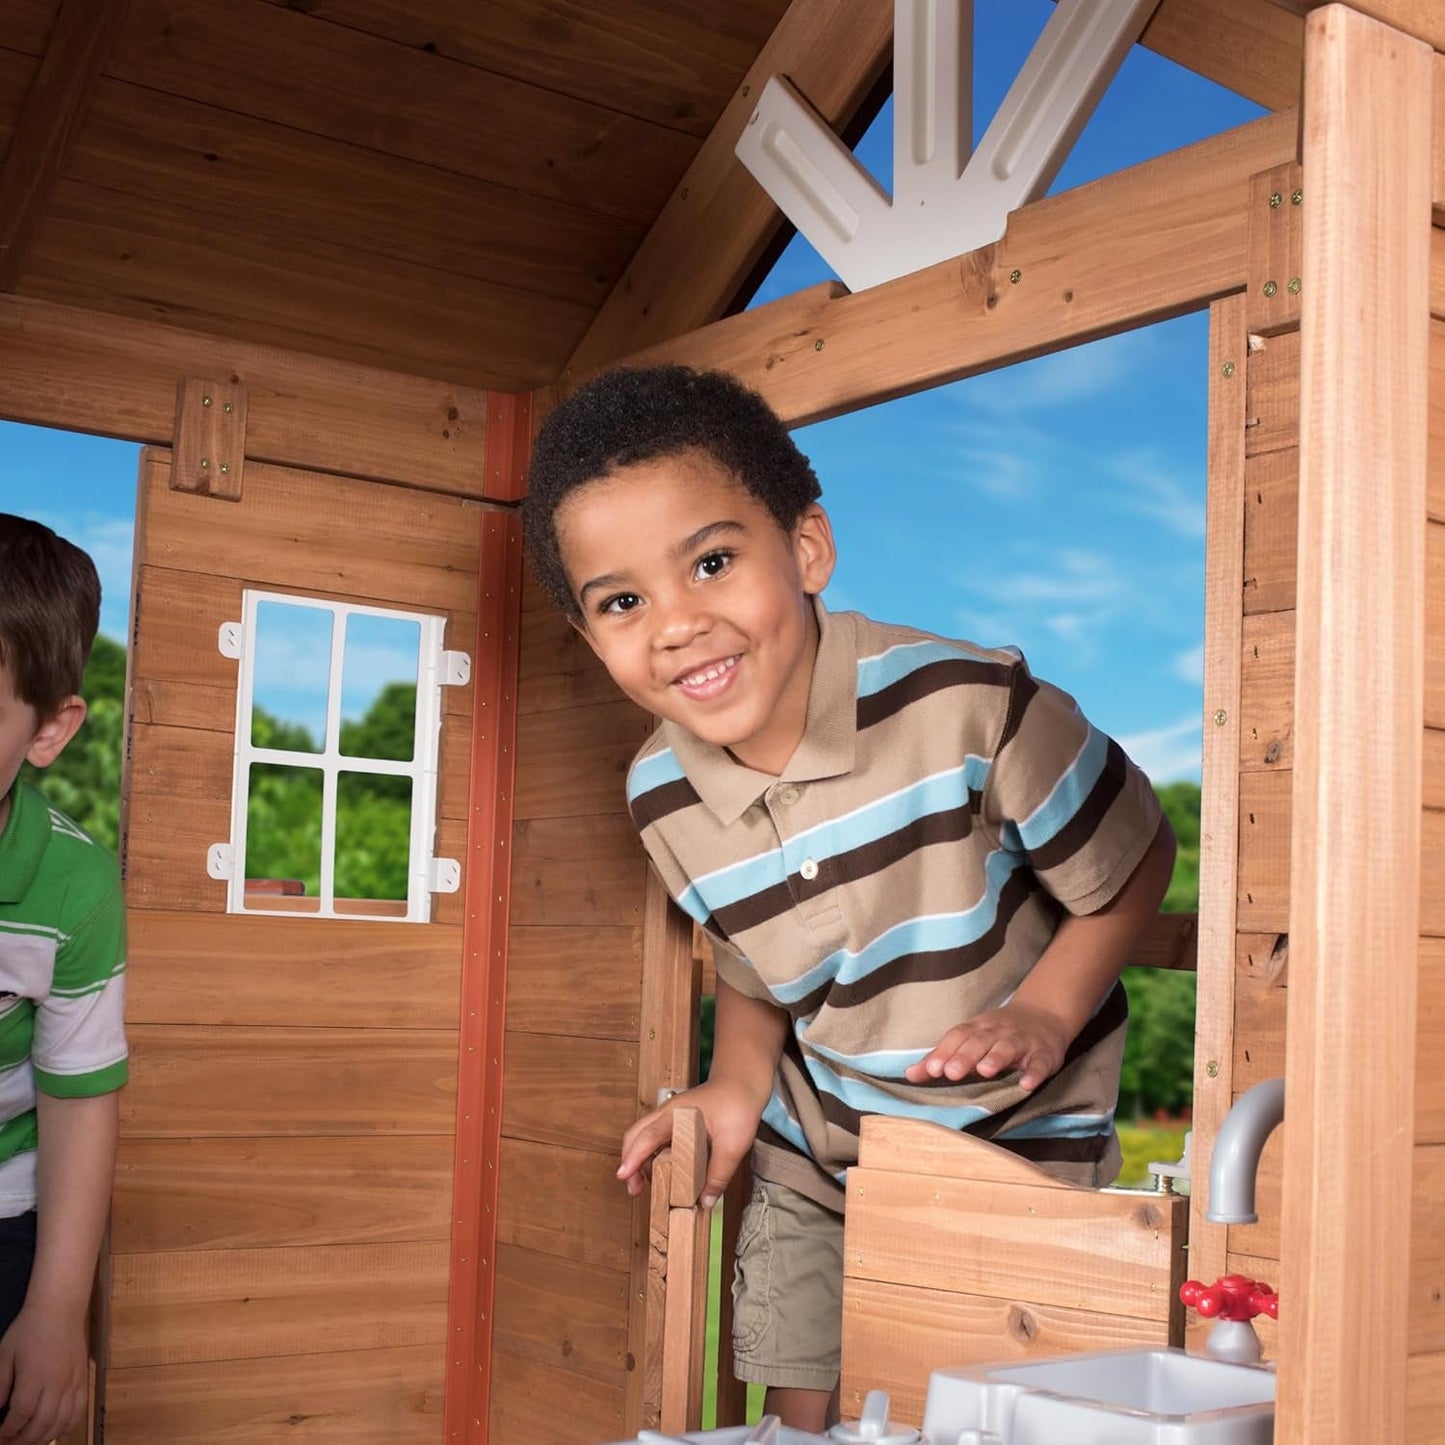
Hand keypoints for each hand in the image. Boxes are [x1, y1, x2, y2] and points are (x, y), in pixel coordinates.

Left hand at [0, 1301, 86, 1444]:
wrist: (60, 1309)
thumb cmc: (28, 1330)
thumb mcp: (4, 1355)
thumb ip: (0, 1385)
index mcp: (35, 1377)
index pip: (20, 1415)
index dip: (7, 1432)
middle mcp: (57, 1383)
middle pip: (41, 1424)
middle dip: (23, 1441)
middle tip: (10, 1444)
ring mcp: (73, 1382)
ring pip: (61, 1422)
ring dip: (44, 1438)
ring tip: (29, 1442)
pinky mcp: (83, 1379)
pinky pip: (79, 1410)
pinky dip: (67, 1426)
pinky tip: (55, 1431)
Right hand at [618, 1076, 767, 1208]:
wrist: (744, 1080)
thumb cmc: (738, 1103)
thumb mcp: (733, 1144)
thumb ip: (718, 1174)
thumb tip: (705, 1202)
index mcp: (677, 1114)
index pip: (648, 1136)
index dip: (634, 1158)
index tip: (623, 1176)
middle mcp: (668, 1113)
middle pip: (636, 1135)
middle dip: (630, 1161)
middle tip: (634, 1188)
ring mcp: (671, 1115)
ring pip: (644, 1136)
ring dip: (641, 1159)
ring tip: (648, 1185)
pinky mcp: (677, 1120)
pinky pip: (656, 1137)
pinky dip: (653, 1155)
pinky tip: (665, 1171)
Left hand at [902, 1000, 1071, 1091]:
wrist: (1043, 1015)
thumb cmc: (996, 1033)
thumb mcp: (969, 1039)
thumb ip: (942, 1057)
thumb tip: (909, 1074)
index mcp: (977, 1029)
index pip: (957, 1037)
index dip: (944, 1052)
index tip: (930, 1070)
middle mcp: (997, 1033)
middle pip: (979, 1042)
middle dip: (965, 1056)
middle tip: (952, 1073)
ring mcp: (1022, 1042)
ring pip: (1008, 1048)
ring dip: (996, 1058)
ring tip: (985, 1071)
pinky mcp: (1045, 1054)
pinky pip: (1040, 1063)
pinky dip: (1034, 1072)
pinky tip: (1027, 1084)